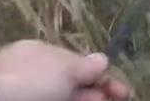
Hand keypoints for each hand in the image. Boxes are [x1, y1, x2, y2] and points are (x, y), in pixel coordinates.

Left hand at [0, 40, 130, 100]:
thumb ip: (85, 66)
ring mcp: (27, 93)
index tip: (122, 91)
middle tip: (119, 97)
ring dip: (87, 99)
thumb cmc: (29, 82)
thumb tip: (103, 59)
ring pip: (64, 96)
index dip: (101, 76)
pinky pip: (52, 99)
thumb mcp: (63, 70)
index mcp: (38, 53)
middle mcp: (32, 72)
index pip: (76, 63)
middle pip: (72, 83)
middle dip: (97, 91)